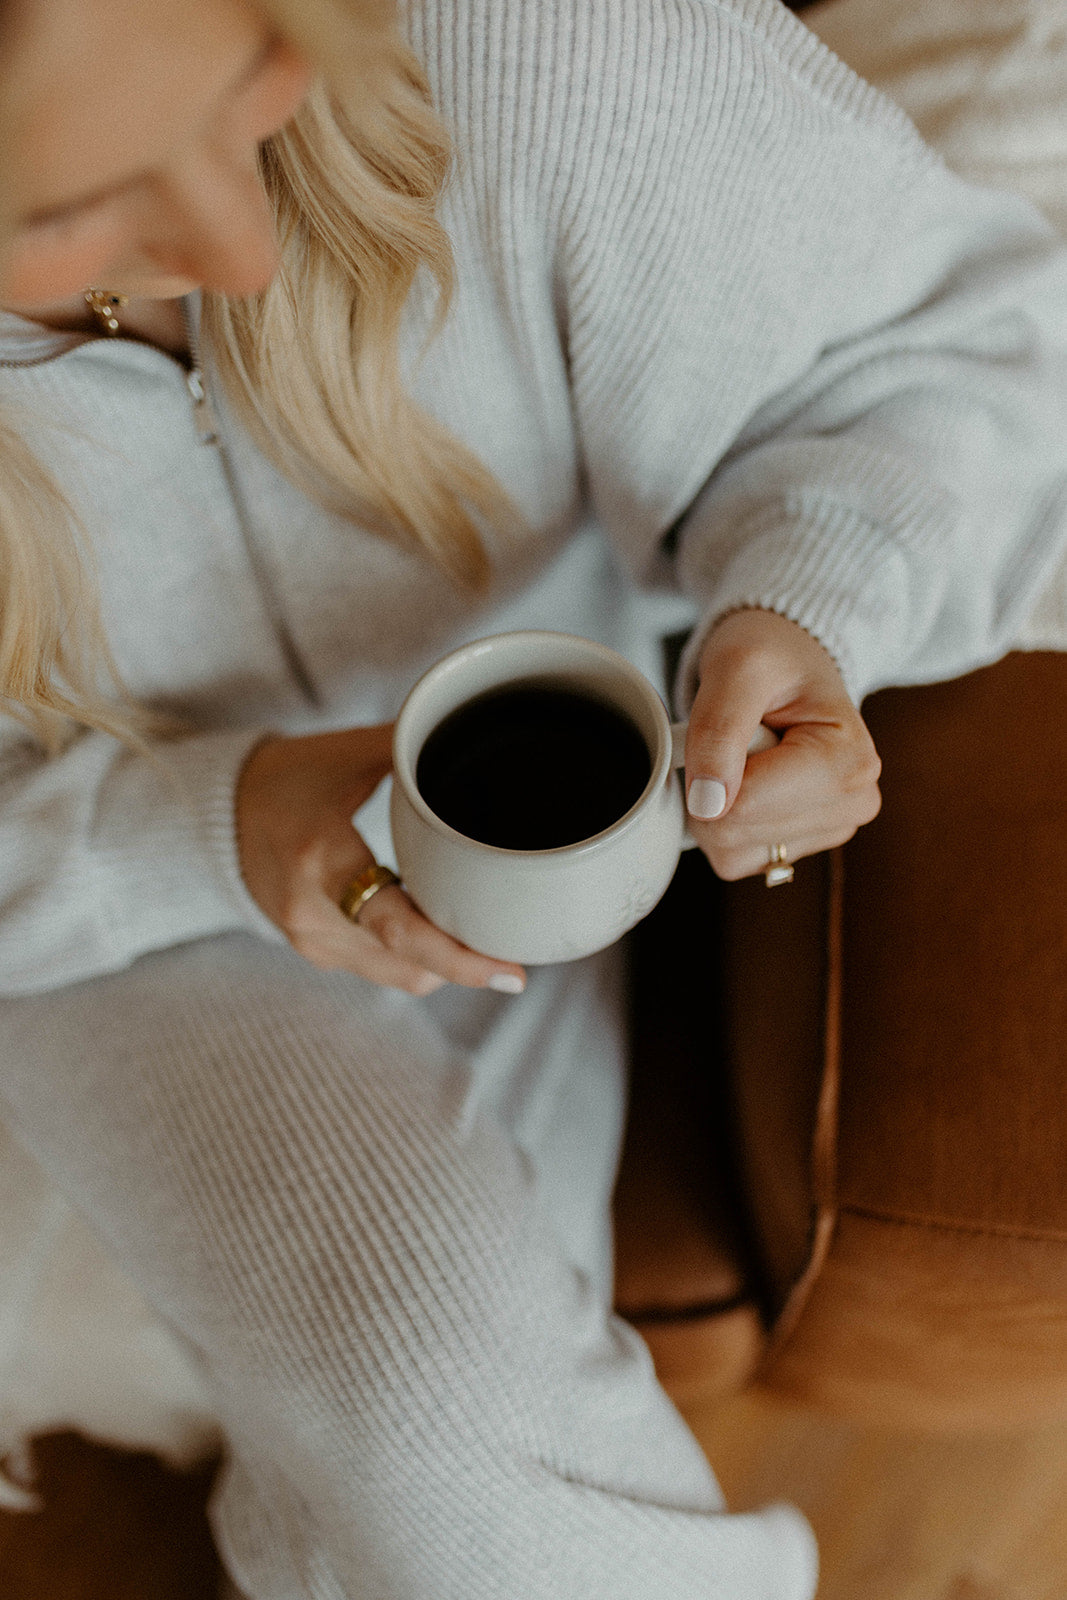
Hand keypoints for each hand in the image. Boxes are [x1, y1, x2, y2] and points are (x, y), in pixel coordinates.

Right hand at [235, 724, 526, 995]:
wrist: (212, 816)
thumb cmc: (288, 777)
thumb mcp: (349, 754)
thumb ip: (414, 749)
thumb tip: (479, 732)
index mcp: (323, 858)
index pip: (399, 927)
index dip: (458, 958)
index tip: (510, 972)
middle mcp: (313, 911)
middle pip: (408, 963)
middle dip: (465, 964)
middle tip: (513, 960)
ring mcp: (309, 938)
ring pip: (398, 975)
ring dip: (442, 964)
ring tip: (482, 939)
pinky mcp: (313, 950)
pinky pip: (378, 969)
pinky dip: (413, 956)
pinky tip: (438, 930)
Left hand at [684, 609, 880, 879]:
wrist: (789, 658)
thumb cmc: (771, 655)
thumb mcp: (737, 667)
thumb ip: (718, 729)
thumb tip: (707, 806)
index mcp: (848, 762)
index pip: (743, 807)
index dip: (708, 771)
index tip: (725, 727)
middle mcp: (852, 804)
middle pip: (735, 835)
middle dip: (711, 790)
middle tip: (736, 738)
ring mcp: (830, 830)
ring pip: (732, 853)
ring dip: (716, 806)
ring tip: (745, 754)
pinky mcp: (802, 845)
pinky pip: (735, 859)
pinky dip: (723, 822)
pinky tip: (745, 781)